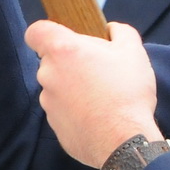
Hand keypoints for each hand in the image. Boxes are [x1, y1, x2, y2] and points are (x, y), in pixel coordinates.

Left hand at [23, 20, 161, 168]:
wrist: (123, 140)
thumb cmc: (127, 92)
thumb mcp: (133, 51)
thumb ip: (120, 32)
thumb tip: (112, 29)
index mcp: (63, 51)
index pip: (36, 32)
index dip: (47, 32)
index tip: (65, 38)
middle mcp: (48, 75)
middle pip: (52, 61)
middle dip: (73, 63)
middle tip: (100, 70)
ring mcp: (49, 102)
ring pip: (58, 87)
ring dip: (75, 88)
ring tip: (104, 96)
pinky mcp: (54, 125)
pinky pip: (64, 110)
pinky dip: (77, 110)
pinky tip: (100, 115)